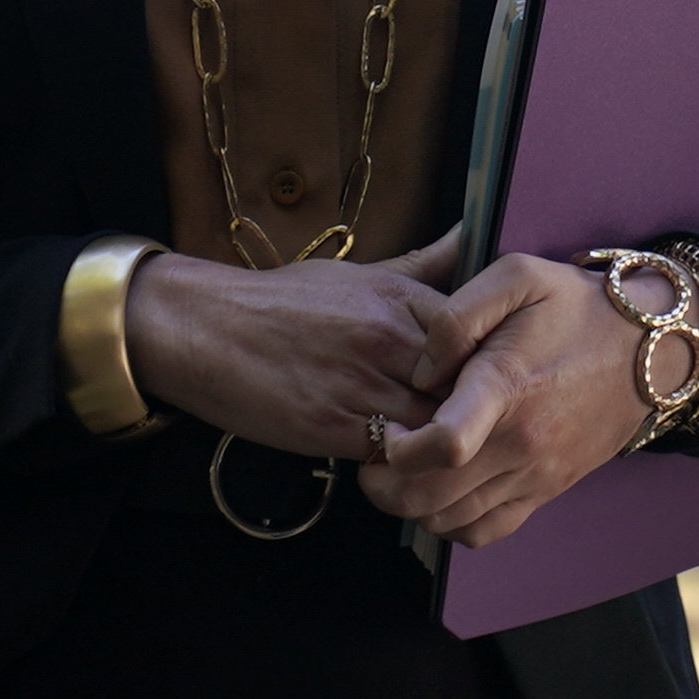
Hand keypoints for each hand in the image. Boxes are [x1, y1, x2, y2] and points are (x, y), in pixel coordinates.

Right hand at [122, 227, 484, 465]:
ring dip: (444, 443)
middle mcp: (388, 340)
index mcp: (402, 299)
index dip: (492, 368)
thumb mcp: (360, 272)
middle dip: (478, 412)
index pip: (480, 339)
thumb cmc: (282, 301)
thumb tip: (472, 233)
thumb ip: (424, 265)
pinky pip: (392, 456)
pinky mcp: (331, 426)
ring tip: (449, 452)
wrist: (205, 329)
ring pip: (434, 427)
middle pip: (465, 388)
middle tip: (483, 428)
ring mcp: (361, 384)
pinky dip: (405, 465)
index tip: (493, 383)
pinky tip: (404, 464)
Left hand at [355, 251, 660, 553]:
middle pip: (429, 497)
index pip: (442, 444)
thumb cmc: (577, 306)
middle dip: (383, 483)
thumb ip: (455, 315)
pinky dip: (450, 524)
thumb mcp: (518, 274)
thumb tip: (421, 371)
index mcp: (507, 387)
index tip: (388, 426)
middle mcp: (521, 443)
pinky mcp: (546, 491)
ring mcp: (536, 474)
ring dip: (411, 504)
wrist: (649, 346)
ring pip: (448, 521)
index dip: (395, 447)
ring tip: (405, 468)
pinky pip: (483, 533)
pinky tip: (443, 490)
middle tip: (378, 451)